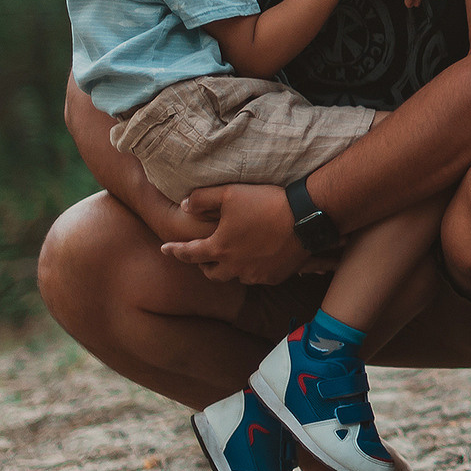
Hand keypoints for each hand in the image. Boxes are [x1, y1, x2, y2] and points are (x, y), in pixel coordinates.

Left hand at [161, 182, 316, 285]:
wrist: (305, 217)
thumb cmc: (265, 203)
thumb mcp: (229, 193)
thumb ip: (202, 199)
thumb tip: (185, 205)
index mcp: (219, 248)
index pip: (189, 253)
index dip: (174, 251)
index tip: (165, 249)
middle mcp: (234, 267)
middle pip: (211, 273)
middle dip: (204, 265)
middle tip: (205, 255)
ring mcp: (255, 275)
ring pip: (235, 276)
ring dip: (230, 267)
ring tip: (235, 253)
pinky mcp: (273, 277)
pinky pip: (257, 277)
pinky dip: (252, 269)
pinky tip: (258, 256)